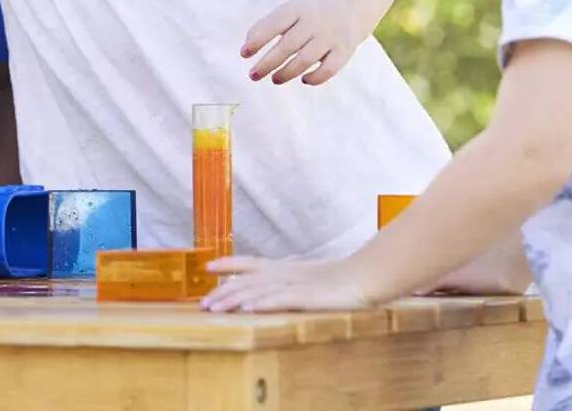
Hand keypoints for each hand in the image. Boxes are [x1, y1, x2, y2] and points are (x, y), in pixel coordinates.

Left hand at [202, 255, 375, 312]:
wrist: (369, 274)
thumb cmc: (344, 275)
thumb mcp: (314, 274)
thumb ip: (298, 273)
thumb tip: (288, 267)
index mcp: (286, 267)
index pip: (251, 262)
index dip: (229, 263)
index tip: (208, 267)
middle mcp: (285, 273)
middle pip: (247, 281)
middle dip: (223, 292)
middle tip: (202, 304)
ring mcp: (295, 284)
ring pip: (257, 291)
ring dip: (233, 300)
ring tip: (214, 309)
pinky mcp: (308, 297)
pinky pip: (280, 300)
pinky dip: (262, 304)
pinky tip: (246, 309)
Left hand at [241, 0, 357, 84]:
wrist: (348, 7)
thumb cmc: (306, 14)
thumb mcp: (287, 11)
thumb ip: (265, 26)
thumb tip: (246, 50)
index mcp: (297, 9)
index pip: (274, 24)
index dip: (257, 39)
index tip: (244, 54)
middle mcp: (314, 22)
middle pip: (288, 46)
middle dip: (267, 63)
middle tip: (253, 75)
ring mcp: (331, 36)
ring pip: (306, 59)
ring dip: (286, 73)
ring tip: (274, 79)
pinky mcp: (344, 51)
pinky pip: (329, 70)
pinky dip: (315, 78)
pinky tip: (303, 80)